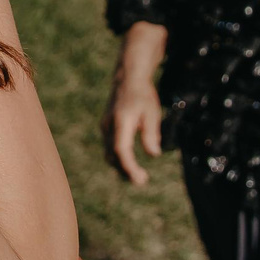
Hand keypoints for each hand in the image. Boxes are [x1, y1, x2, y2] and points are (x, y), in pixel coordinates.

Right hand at [100, 24, 164, 185]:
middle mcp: (109, 126)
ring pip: (109, 153)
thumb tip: (154, 154)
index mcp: (121, 122)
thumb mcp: (152, 113)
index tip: (140, 179)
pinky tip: (130, 163)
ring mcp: (105, 127)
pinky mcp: (107, 128)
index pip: (121, 150)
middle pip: (113, 156)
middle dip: (125, 171)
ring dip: (121, 167)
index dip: (129, 167)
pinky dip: (118, 158)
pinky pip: (110, 147)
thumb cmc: (142, 95)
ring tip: (138, 175)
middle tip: (142, 180)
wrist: (128, 79)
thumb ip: (151, 134)